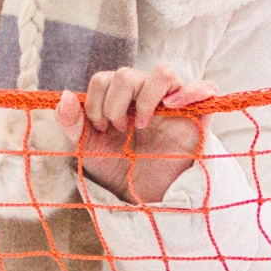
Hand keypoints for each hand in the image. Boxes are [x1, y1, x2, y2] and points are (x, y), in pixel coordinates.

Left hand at [56, 65, 214, 204]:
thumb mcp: (89, 148)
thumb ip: (73, 123)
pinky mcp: (198, 117)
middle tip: (120, 129)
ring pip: (163, 73)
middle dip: (115, 103)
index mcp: (119, 98)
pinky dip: (192, 91)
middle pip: (127, 74)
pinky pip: (205, 89)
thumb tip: (65, 95)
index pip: (103, 78)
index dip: (96, 101)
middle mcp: (145, 95)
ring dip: (145, 97)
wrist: (145, 198)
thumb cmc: (119, 169)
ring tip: (142, 123)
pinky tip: (172, 106)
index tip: (101, 127)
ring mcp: (173, 104)